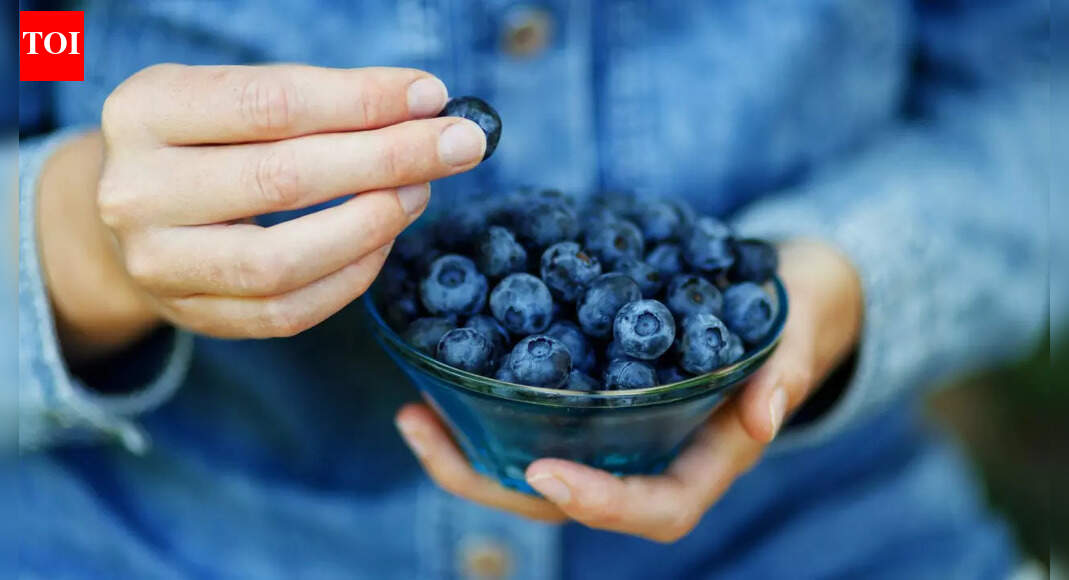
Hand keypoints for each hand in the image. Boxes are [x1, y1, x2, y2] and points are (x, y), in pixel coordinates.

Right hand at [40, 64, 485, 359]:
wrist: (136, 215)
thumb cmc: (206, 142)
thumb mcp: (236, 98)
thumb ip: (320, 101)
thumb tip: (426, 108)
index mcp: (145, 111)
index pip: (273, 103)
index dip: (362, 101)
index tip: (432, 97)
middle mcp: (137, 191)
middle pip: (284, 179)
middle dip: (389, 159)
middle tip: (457, 145)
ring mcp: (159, 264)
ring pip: (284, 260)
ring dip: (372, 224)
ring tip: (419, 191)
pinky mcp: (194, 315)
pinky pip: (289, 310)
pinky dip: (352, 276)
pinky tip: (385, 239)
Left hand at [395, 239, 862, 540]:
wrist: (775, 294)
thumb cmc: (792, 314)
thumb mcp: (797, 332)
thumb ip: (786, 370)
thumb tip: (769, 415)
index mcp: (703, 462)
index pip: (654, 510)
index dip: (599, 503)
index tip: (546, 474)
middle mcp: (649, 460)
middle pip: (568, 502)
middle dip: (494, 483)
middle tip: (427, 432)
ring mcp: (615, 437)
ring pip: (535, 469)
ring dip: (470, 453)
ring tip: (412, 414)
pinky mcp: (590, 404)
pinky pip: (531, 423)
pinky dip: (483, 410)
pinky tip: (439, 379)